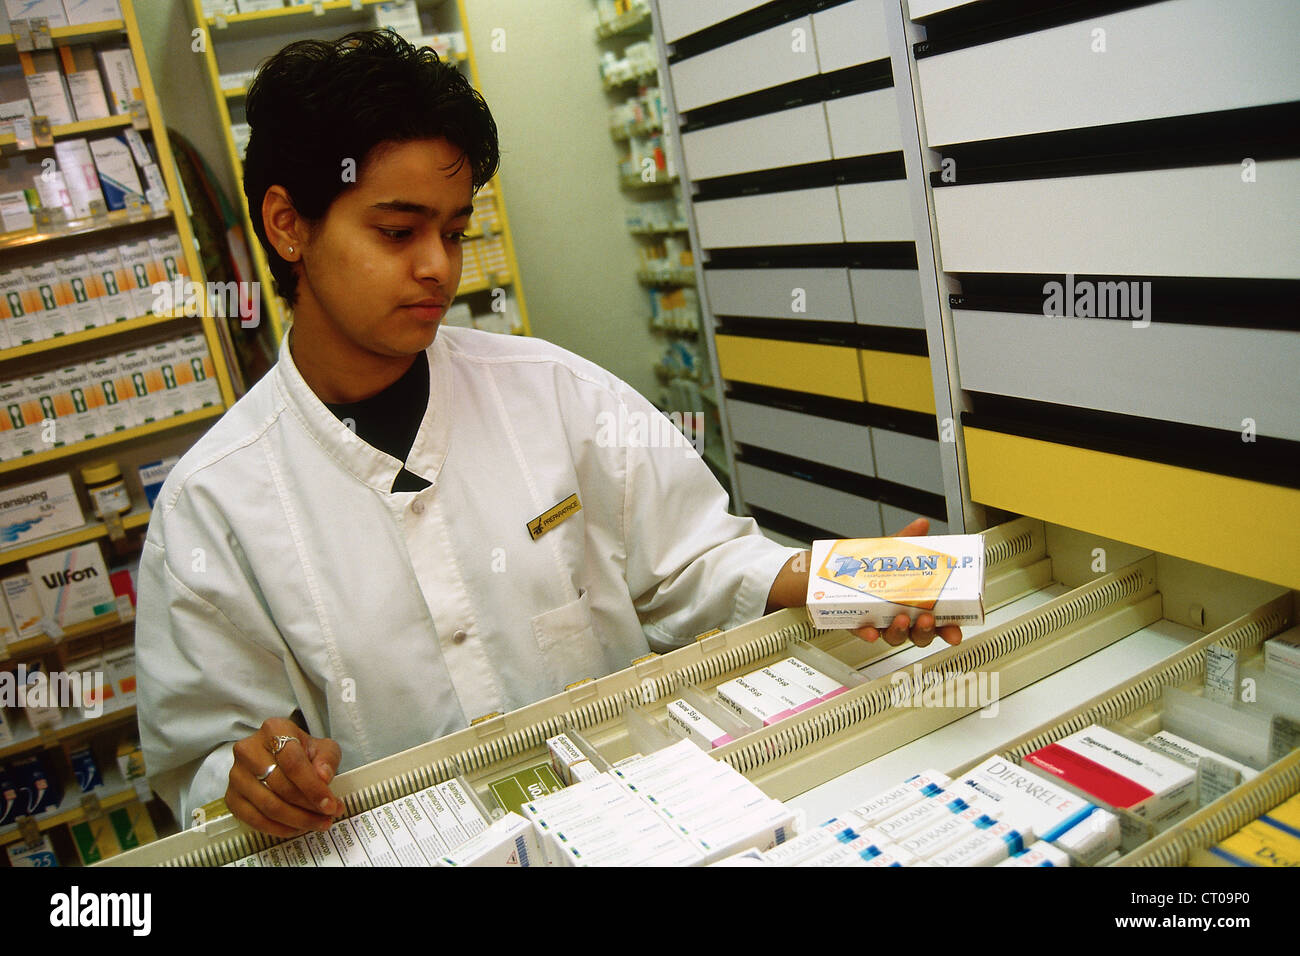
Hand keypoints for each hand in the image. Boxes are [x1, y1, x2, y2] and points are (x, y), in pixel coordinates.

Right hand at [225, 717, 345, 837]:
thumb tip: (323, 777)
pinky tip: (296, 828)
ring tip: (317, 823)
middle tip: (328, 816)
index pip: (294, 763)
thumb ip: (327, 759)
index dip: (313, 787)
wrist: (277, 753)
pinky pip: (254, 819)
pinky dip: (278, 828)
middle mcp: (249, 750)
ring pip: (268, 806)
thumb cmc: (300, 750)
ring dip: (297, 820)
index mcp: (274, 730)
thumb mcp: (322, 747)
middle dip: (308, 807)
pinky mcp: (231, 796)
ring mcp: (237, 774)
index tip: (330, 805)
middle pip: (281, 787)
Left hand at [851, 517, 962, 647]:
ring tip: (900, 618)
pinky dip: (866, 632)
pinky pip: (862, 631)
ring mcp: (880, 622)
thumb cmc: (874, 566)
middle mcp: (900, 617)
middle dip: (925, 630)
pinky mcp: (857, 622)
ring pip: (893, 636)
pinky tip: (870, 631)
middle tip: (927, 619)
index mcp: (916, 604)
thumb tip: (921, 525)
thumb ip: (909, 540)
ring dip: (899, 630)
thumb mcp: (893, 552)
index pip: (937, 621)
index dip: (948, 630)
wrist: (841, 569)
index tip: (955, 633)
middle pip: (918, 634)